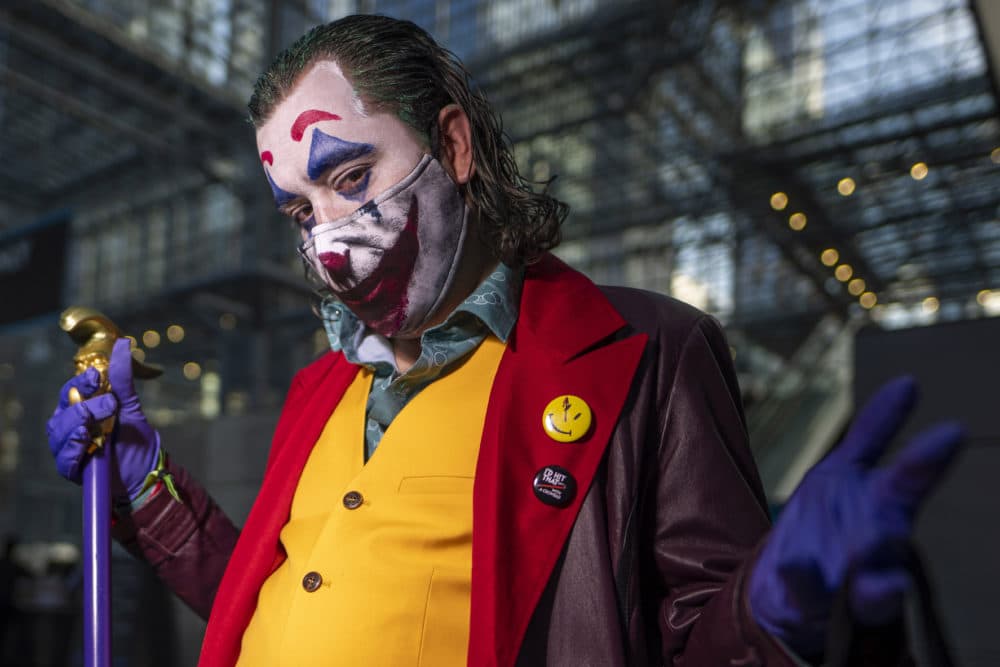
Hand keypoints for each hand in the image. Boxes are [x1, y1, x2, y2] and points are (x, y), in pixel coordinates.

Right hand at [46, 338, 160, 501]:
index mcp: (80, 407)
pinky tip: (86, 445)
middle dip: (85, 406)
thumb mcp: (130, 406)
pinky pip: (64, 459)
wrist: (145, 472)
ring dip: (77, 427)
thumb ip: (122, 379)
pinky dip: (73, 451)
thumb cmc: (133, 438)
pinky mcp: (72, 469)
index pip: (71, 389)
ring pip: (59, 433)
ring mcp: (68, 447)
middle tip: (111, 405)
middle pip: (65, 410)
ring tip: (93, 426)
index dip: (82, 382)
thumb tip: (123, 344)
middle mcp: (69, 425)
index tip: (97, 376)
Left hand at [749, 376, 964, 655]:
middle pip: (896, 516)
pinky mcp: (817, 600)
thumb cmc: (830, 525)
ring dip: (867, 550)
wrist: (791, 595)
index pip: (908, 474)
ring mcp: (853, 575)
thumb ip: (874, 432)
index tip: (954, 429)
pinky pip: (810, 589)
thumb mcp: (844, 471)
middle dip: (912, 489)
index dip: (928, 455)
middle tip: (936, 458)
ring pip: (871, 565)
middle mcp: (879, 540)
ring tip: (862, 545)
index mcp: (882, 503)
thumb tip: (908, 382)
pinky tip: (794, 565)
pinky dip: (803, 579)